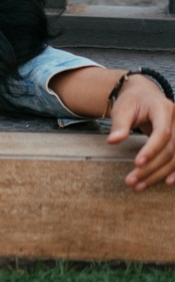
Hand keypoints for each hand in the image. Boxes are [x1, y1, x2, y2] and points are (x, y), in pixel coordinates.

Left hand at [107, 74, 174, 191]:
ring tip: (138, 186)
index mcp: (163, 108)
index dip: (152, 150)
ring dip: (158, 174)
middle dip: (151, 168)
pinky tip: (165, 182)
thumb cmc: (131, 101)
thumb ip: (119, 125)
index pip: (163, 133)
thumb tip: (113, 141)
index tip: (137, 164)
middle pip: (169, 149)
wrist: (144, 95)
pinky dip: (174, 171)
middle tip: (131, 181)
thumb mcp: (122, 108)